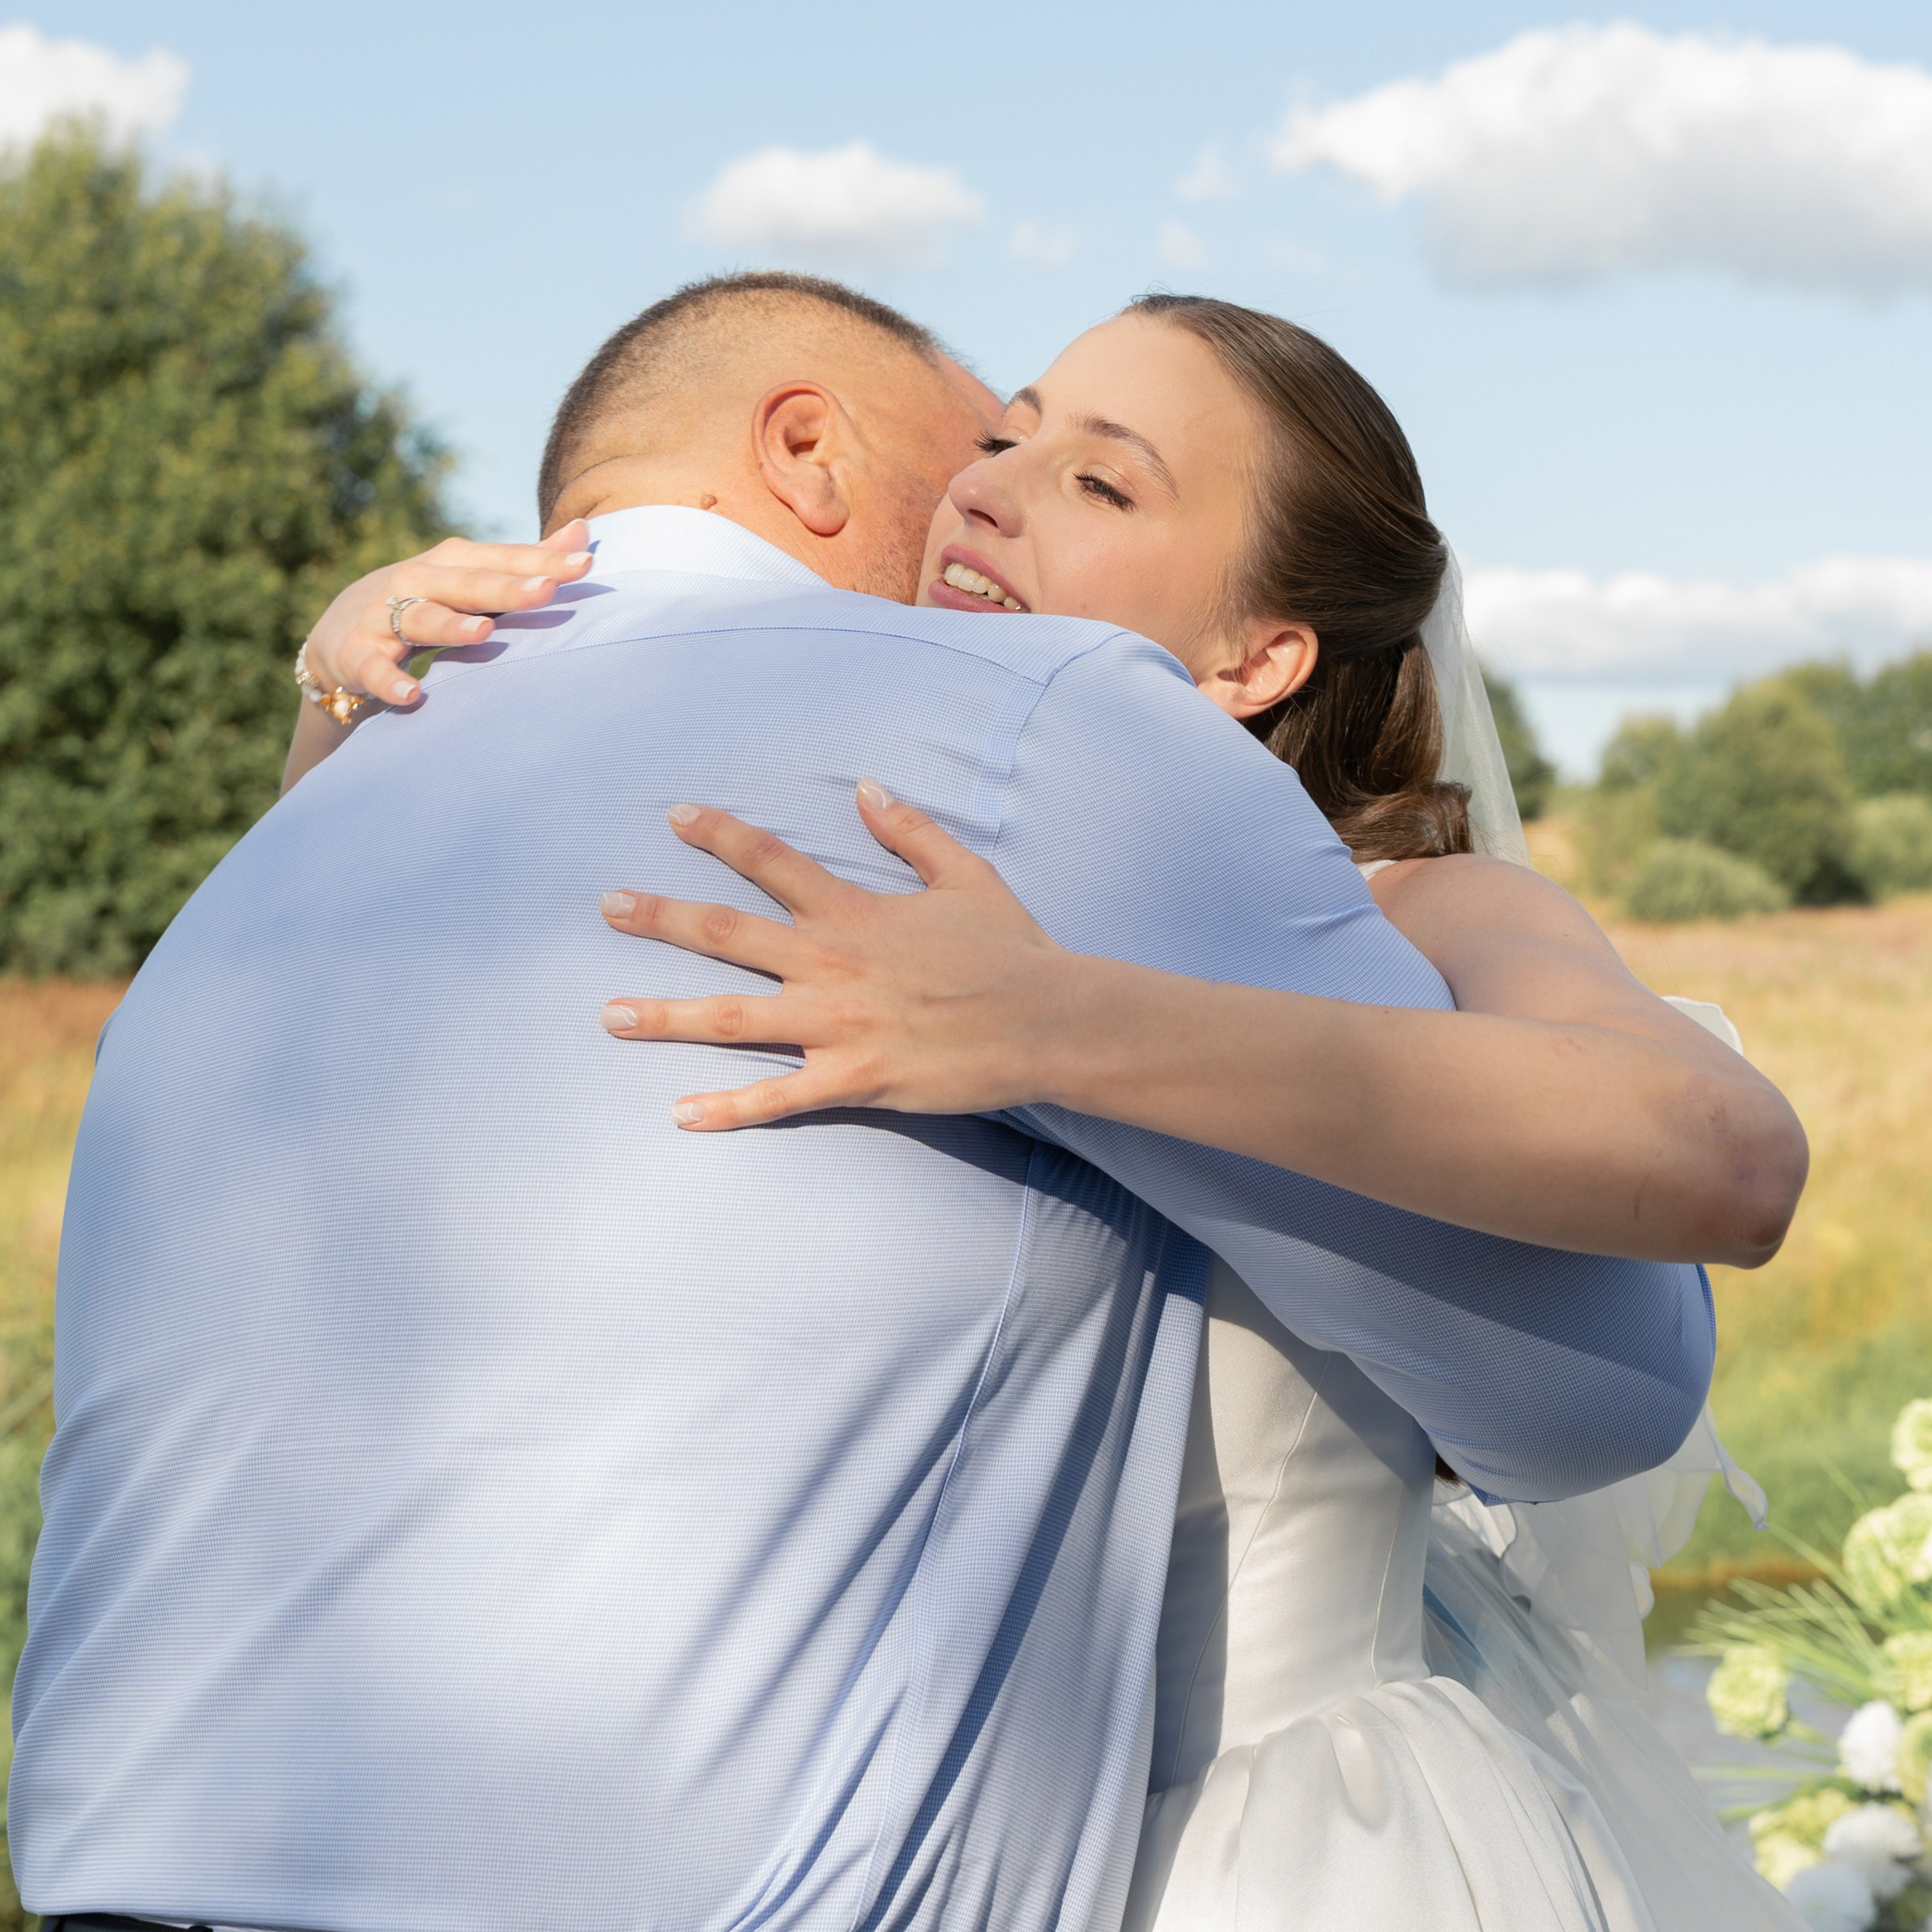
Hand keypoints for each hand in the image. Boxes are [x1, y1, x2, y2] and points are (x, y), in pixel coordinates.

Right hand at [300, 521, 595, 708]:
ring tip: (483, 632)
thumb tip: (583, 532)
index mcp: (451, 563)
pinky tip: (411, 695)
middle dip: (506, 587)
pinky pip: (374, 668)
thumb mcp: (470, 577)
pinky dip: (389, 681)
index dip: (542, 561)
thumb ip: (525, 561)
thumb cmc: (425, 601)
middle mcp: (418, 582)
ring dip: (451, 626)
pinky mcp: (358, 654)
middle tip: (546, 590)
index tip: (585, 562)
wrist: (340, 632)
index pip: (502, 560)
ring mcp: (384, 617)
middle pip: (467, 584)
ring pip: (421, 618)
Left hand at [598, 783, 1079, 1128]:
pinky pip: (778, 1097)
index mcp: (854, 913)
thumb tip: (864, 786)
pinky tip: (680, 1116)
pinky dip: (728, 1109)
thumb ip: (910, 831)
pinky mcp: (853, 1079)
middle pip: (727, 936)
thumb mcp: (965, 875)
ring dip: (666, 1016)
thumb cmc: (1011, 950)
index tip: (677, 816)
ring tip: (611, 1016)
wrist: (1050, 1021)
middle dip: (661, 919)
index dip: (721, 834)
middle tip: (608, 907)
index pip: (772, 862)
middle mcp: (831, 965)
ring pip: (732, 1020)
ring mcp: (837, 1025)